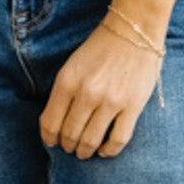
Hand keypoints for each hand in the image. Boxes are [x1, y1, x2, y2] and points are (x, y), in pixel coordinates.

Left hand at [40, 21, 164, 157]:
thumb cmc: (100, 48)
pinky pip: (118, 140)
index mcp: (67, 81)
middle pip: (69, 135)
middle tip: (70, 148)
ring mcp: (111, 101)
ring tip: (85, 152)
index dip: (49, 138)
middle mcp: (87, 93)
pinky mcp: (133, 106)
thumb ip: (63, 93)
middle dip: (67, 146)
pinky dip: (109, 151)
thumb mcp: (72, 66)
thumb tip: (56, 125)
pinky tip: (105, 151)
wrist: (134, 30)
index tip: (52, 142)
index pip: (50, 123)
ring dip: (85, 152)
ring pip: (91, 141)